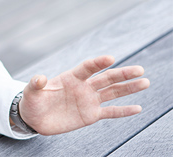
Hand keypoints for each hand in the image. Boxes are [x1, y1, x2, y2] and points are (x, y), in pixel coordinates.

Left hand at [19, 55, 149, 135]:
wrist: (35, 118)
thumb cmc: (32, 101)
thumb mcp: (31, 92)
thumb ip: (35, 84)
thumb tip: (39, 78)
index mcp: (70, 77)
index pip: (87, 68)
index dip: (98, 63)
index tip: (111, 58)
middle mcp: (83, 87)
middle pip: (106, 78)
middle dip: (122, 74)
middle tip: (140, 69)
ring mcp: (88, 100)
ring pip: (112, 92)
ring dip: (128, 88)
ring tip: (145, 82)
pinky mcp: (91, 115)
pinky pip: (110, 112)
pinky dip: (123, 111)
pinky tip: (138, 108)